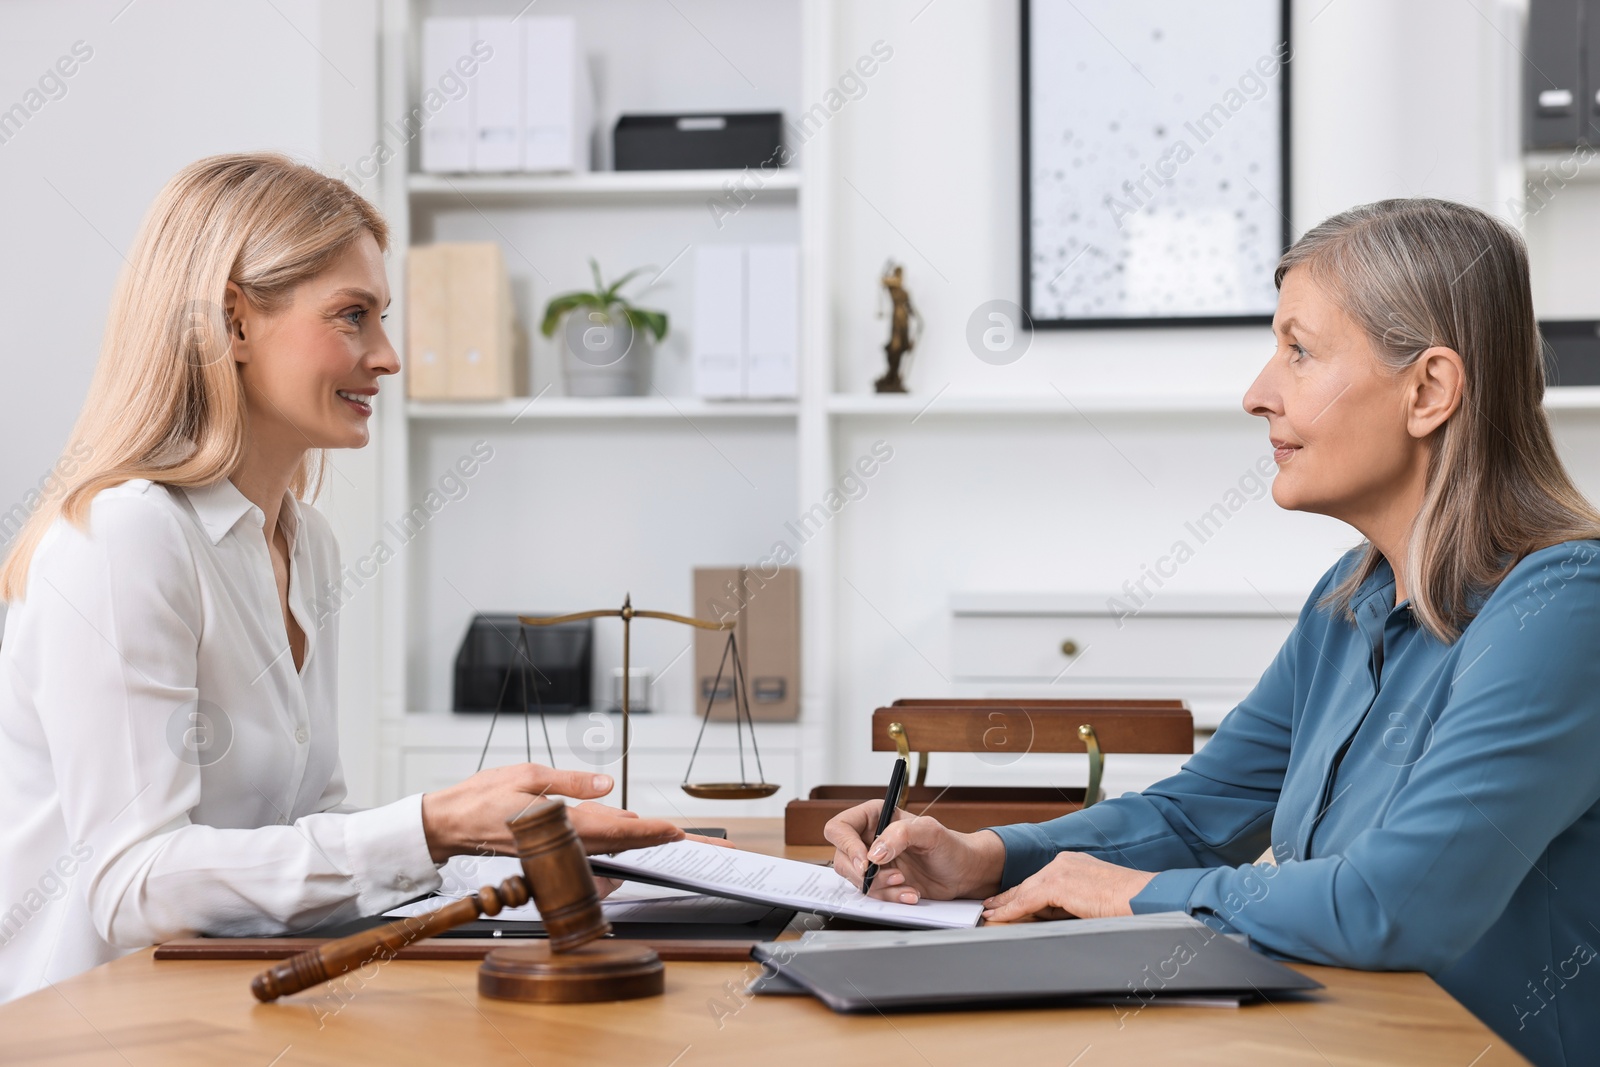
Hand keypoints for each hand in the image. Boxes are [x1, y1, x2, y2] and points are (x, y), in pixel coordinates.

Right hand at [421, 764, 683, 861]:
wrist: (452, 825)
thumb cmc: (484, 798)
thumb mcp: (527, 775)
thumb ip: (569, 782)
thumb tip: (606, 785)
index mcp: (561, 824)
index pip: (616, 830)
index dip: (651, 832)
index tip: (679, 832)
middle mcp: (568, 843)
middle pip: (630, 845)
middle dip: (671, 845)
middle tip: (715, 850)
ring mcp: (565, 849)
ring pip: (620, 847)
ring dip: (653, 843)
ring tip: (690, 840)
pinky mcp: (560, 848)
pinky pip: (602, 847)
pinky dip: (625, 840)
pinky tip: (639, 828)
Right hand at [823, 800, 1005, 903]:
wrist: (964, 873)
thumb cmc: (950, 845)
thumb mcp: (929, 831)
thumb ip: (900, 834)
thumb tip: (874, 853)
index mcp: (875, 817)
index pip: (840, 828)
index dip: (846, 846)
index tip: (866, 861)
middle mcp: (869, 839)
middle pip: (841, 858)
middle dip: (864, 873)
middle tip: (892, 876)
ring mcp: (874, 863)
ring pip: (856, 880)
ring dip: (880, 887)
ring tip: (906, 884)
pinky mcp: (882, 884)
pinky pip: (872, 895)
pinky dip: (891, 898)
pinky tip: (911, 894)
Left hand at [980, 852, 1156, 921]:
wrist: (1139, 897)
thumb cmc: (1124, 903)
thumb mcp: (1090, 900)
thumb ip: (1069, 902)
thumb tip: (1049, 914)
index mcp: (1073, 863)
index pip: (1041, 880)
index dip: (1022, 891)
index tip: (1007, 899)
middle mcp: (1064, 862)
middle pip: (1029, 883)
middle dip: (1008, 896)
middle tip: (990, 904)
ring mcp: (1060, 870)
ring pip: (1025, 891)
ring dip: (1006, 904)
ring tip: (990, 912)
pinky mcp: (1058, 884)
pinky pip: (1027, 901)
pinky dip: (1011, 910)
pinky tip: (1000, 916)